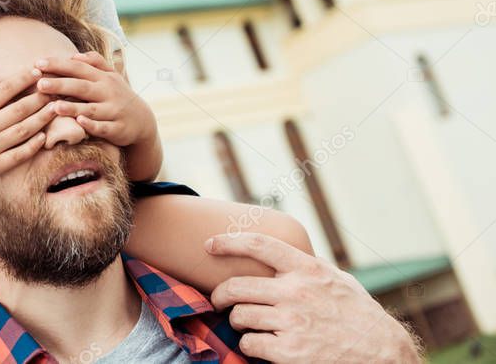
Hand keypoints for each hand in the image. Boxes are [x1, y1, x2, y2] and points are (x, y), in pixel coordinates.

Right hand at [0, 66, 56, 188]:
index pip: (5, 89)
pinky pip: (18, 155)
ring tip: (56, 108)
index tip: (38, 71)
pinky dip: (32, 147)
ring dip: (42, 119)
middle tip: (55, 88)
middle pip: (19, 109)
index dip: (23, 79)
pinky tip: (44, 137)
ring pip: (23, 130)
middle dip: (39, 97)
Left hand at [34, 51, 156, 148]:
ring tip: (55, 106)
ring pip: (91, 108)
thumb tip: (75, 55)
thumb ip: (95, 62)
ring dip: (73, 107)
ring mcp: (113, 111)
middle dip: (61, 84)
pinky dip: (92, 125)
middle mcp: (108, 92)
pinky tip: (80, 122)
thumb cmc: (118, 95)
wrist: (142, 121)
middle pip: (81, 87)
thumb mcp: (111, 76)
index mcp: (102, 78)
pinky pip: (104, 127)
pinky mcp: (117, 128)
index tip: (38, 63)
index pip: (78, 68)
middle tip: (40, 83)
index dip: (59, 65)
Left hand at [207, 233, 421, 362]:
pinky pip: (250, 344)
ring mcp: (291, 323)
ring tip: (245, 325)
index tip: (209, 244)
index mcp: (307, 270)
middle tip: (218, 300)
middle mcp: (296, 293)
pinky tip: (260, 346)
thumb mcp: (339, 281)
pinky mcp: (288, 352)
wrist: (384, 355)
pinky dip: (249, 346)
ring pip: (240, 316)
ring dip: (237, 322)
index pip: (258, 245)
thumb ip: (310, 267)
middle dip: (220, 295)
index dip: (228, 242)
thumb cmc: (361, 316)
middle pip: (236, 286)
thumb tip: (285, 251)